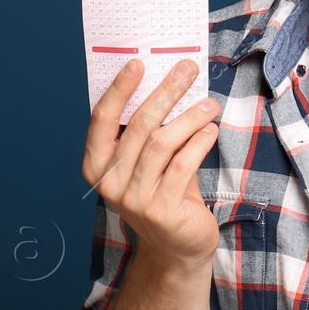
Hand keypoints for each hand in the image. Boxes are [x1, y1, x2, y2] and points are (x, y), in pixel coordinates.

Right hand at [81, 59, 221, 267]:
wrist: (178, 247)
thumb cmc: (166, 193)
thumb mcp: (151, 161)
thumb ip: (152, 130)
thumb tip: (171, 82)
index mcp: (97, 165)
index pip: (103, 119)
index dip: (119, 89)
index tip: (138, 62)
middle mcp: (109, 181)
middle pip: (138, 126)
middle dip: (165, 92)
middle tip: (187, 70)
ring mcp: (133, 198)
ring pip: (162, 143)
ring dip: (189, 118)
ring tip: (210, 104)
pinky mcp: (160, 210)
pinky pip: (182, 165)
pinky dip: (199, 143)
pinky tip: (211, 130)